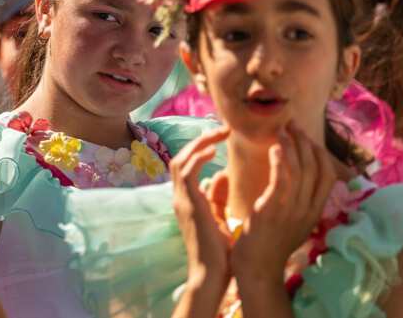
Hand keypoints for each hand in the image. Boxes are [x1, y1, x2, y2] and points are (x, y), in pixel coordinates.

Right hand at [170, 127, 231, 288]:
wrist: (212, 275)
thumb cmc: (219, 252)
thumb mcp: (219, 217)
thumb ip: (217, 196)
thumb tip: (221, 174)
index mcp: (187, 199)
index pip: (187, 165)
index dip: (201, 148)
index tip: (221, 136)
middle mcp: (180, 197)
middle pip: (180, 158)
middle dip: (199, 140)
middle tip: (221, 127)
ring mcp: (181, 200)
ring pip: (180, 161)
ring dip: (199, 143)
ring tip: (218, 132)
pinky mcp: (187, 204)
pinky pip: (186, 172)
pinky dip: (197, 158)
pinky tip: (213, 150)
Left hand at [231, 122, 336, 284]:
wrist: (256, 269)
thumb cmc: (268, 244)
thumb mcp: (294, 223)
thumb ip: (299, 202)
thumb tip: (297, 178)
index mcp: (314, 212)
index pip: (328, 175)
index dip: (319, 152)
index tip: (306, 137)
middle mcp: (307, 210)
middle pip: (315, 167)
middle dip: (305, 142)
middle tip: (292, 124)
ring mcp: (291, 211)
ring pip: (300, 170)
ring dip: (292, 146)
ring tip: (282, 130)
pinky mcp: (272, 210)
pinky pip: (281, 179)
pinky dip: (280, 160)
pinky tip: (274, 147)